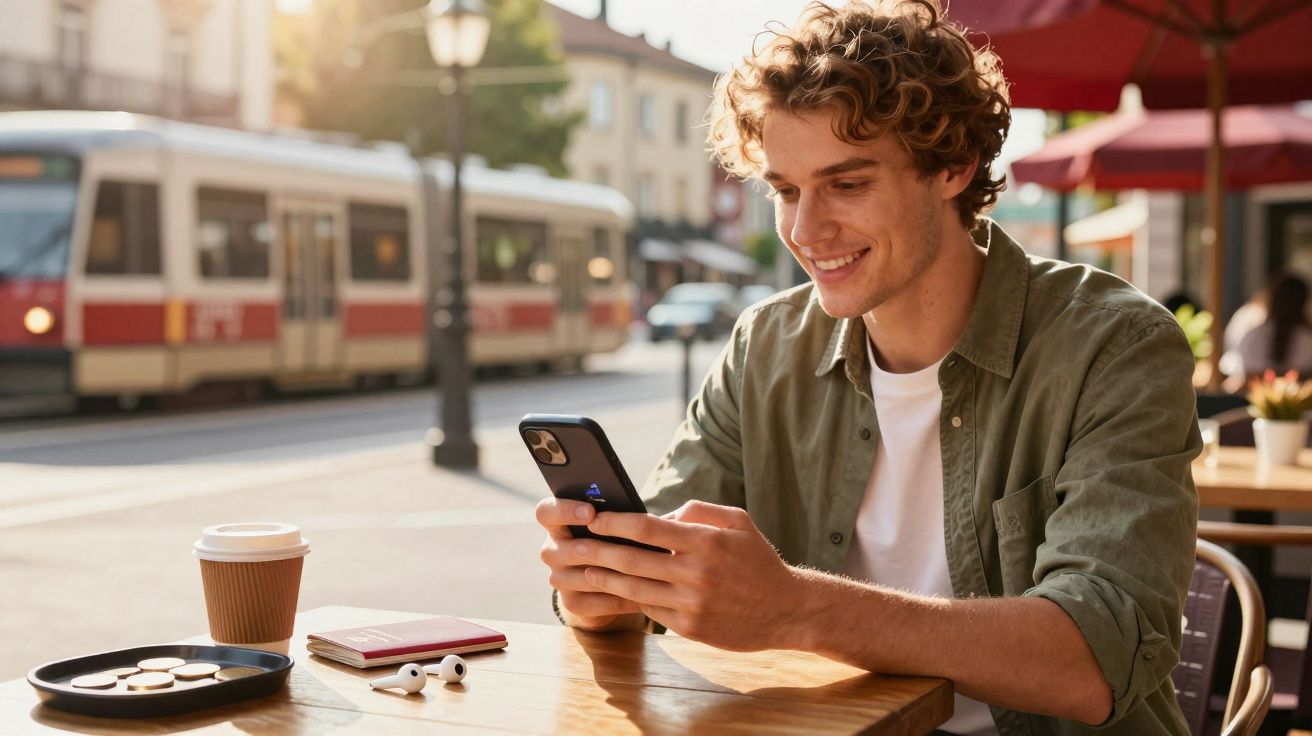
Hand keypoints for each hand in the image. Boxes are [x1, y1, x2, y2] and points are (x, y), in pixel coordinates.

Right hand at [535, 497, 642, 629]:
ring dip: (608, 576)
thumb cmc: (612, 537)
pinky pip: (591, 602)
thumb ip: (611, 515)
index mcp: (557, 523)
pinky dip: (616, 598)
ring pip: (579, 578)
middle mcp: (552, 551)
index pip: (545, 512)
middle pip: (556, 551)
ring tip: (638, 573)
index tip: (591, 512)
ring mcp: (559, 578)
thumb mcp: (609, 524)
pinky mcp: (571, 602)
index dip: (564, 511)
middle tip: (614, 547)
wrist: (609, 576)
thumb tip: (630, 512)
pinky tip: (639, 595)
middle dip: (587, 549)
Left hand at [577, 500, 806, 650]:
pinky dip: (628, 598)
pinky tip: (611, 590)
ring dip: (602, 577)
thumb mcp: (737, 521)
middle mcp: (695, 572)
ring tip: (580, 569)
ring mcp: (691, 603)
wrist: (786, 609)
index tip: (593, 517)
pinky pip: (650, 609)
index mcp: (705, 541)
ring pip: (634, 587)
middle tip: (571, 545)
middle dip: (596, 550)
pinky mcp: (690, 627)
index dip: (614, 522)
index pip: (647, 528)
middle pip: (632, 559)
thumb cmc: (758, 560)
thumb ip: (697, 511)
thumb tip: (660, 515)